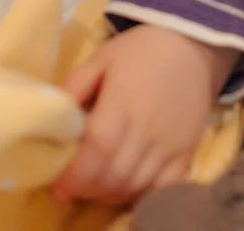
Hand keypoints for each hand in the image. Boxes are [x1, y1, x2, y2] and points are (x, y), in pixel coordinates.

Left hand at [52, 25, 234, 205]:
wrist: (192, 47)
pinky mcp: (186, 155)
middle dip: (87, 188)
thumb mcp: (102, 57)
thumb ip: (75, 86)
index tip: (57, 185)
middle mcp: (147, 131)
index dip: (75, 175)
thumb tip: (51, 116)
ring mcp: (169, 147)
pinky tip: (126, 187)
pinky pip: (161, 190)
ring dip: (109, 194)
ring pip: (134, 187)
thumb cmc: (141, 51)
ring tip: (94, 185)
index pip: (97, 151)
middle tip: (72, 185)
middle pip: (113, 176)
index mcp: (122, 104)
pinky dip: (140, 196)